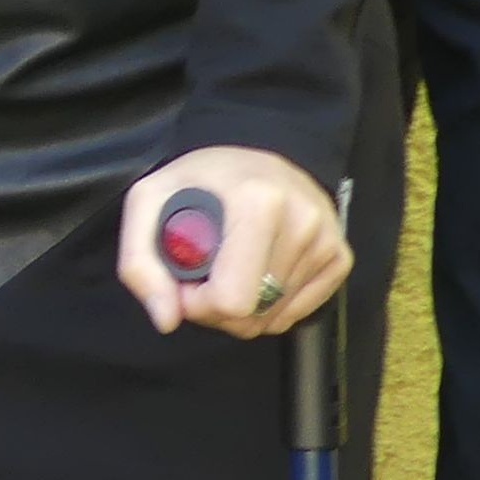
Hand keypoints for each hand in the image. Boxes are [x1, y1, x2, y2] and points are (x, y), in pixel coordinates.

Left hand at [117, 145, 351, 337]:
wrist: (255, 160)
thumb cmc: (201, 180)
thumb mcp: (150, 202)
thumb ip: (139, 263)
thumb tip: (167, 319)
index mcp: (258, 203)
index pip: (232, 299)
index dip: (197, 303)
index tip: (185, 280)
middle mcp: (303, 223)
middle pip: (252, 316)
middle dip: (217, 308)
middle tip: (205, 273)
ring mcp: (327, 242)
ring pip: (273, 320)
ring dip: (242, 308)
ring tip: (230, 267)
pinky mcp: (340, 258)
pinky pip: (296, 314)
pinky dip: (269, 306)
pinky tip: (256, 272)